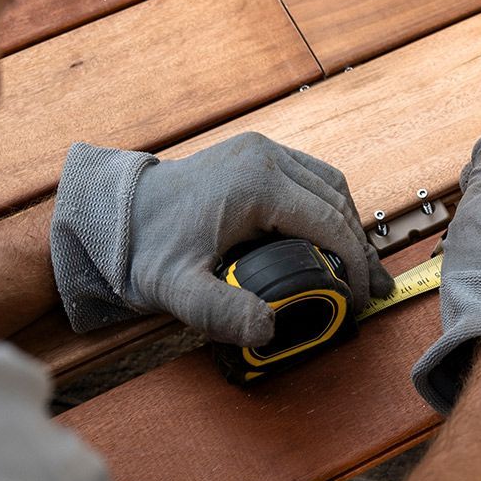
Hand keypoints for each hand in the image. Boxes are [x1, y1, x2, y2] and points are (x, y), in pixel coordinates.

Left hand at [50, 133, 395, 343]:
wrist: (109, 216)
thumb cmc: (142, 249)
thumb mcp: (178, 289)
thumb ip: (221, 312)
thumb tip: (267, 330)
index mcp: (257, 183)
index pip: (329, 221)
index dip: (354, 262)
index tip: (359, 296)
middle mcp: (265, 157)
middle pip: (336, 201)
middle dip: (359, 247)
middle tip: (371, 287)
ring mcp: (260, 151)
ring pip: (328, 185)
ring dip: (347, 224)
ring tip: (357, 267)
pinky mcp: (253, 156)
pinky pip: (309, 177)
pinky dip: (327, 207)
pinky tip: (329, 237)